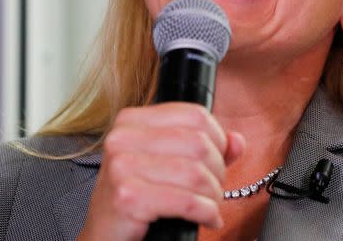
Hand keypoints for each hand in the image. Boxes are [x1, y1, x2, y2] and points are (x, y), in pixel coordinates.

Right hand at [77, 103, 245, 240]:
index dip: (218, 139)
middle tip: (214, 190)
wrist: (105, 235)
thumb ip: (205, 148)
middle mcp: (123, 138)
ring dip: (213, 196)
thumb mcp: (168, 164)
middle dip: (217, 172)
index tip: (218, 160)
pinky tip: (206, 219)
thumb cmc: (137, 198)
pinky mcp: (127, 197)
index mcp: (132, 121)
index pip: (194, 115)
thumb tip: (236, 140)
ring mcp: (121, 166)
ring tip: (210, 207)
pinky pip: (186, 201)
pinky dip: (206, 213)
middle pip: (198, 144)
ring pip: (195, 173)